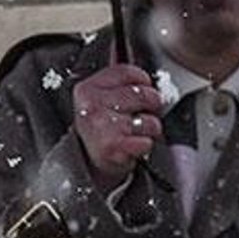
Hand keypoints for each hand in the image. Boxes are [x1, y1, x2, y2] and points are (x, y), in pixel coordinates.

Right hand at [72, 63, 162, 189]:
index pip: (128, 72)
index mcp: (87, 89)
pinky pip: (147, 141)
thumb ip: (120, 82)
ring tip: (134, 133)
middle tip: (140, 115)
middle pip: (144, 94)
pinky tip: (132, 146)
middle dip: (151, 106)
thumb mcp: (101, 100)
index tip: (142, 88)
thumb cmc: (102, 129)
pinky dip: (145, 145)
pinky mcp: (113, 146)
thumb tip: (147, 74)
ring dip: (149, 129)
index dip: (143, 81)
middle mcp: (92, 106)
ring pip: (150, 120)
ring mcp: (102, 126)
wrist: (88, 165)